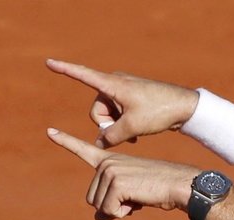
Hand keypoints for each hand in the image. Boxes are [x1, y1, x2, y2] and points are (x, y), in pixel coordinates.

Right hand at [46, 59, 198, 148]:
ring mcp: (123, 92)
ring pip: (108, 116)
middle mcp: (115, 84)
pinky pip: (118, 116)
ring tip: (135, 134)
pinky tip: (136, 135)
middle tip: (126, 133)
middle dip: (107, 125)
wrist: (184, 107)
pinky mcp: (131, 100)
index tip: (48, 62)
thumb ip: (111, 136)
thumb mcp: (132, 127)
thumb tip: (100, 144)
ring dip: (117, 128)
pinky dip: (124, 126)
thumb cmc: (158, 112)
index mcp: (113, 85)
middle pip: (97, 111)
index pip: (83, 75)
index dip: (65, 70)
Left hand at [47, 128, 197, 219]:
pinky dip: (123, 213)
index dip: (65, 141)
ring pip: (100, 206)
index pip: (83, 150)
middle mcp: (107, 162)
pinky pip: (110, 210)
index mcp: (110, 160)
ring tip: (138, 197)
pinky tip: (138, 202)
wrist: (179, 185)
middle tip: (134, 198)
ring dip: (119, 210)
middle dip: (111, 206)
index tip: (49, 131)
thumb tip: (97, 218)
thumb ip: (111, 204)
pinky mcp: (117, 182)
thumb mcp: (130, 196)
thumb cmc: (157, 189)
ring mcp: (110, 171)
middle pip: (92, 199)